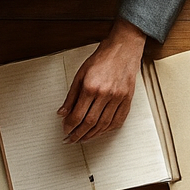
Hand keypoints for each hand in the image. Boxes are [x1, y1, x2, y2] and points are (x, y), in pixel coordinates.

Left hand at [60, 19, 145, 141]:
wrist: (123, 49)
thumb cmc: (102, 59)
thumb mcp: (80, 74)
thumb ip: (71, 96)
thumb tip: (63, 113)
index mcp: (91, 87)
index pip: (77, 115)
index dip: (70, 126)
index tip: (65, 130)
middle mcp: (105, 94)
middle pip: (90, 123)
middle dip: (78, 134)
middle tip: (71, 140)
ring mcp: (118, 98)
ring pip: (103, 125)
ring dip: (92, 135)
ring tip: (83, 139)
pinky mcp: (127, 100)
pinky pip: (118, 121)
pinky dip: (107, 130)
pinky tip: (100, 133)